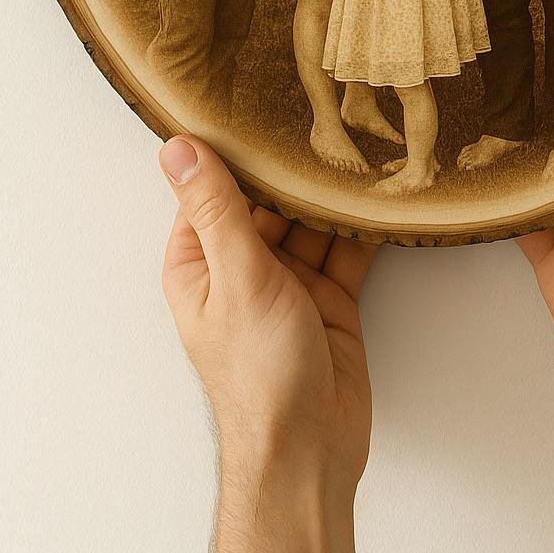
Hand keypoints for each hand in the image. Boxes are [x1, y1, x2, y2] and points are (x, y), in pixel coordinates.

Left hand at [159, 136, 377, 492]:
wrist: (310, 451)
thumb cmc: (258, 376)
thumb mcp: (237, 277)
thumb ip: (216, 209)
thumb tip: (176, 148)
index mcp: (200, 265)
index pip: (212, 191)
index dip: (233, 151)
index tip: (254, 101)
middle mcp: (241, 271)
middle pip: (266, 203)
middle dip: (290, 169)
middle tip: (321, 112)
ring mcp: (287, 287)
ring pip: (309, 224)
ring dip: (328, 195)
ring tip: (358, 142)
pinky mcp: (329, 303)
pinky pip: (344, 252)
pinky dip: (359, 227)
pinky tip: (376, 194)